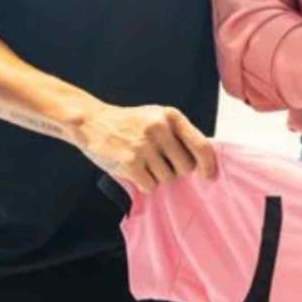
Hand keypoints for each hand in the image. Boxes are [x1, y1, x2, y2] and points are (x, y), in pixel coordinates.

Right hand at [73, 103, 217, 193]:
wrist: (91, 122)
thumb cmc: (130, 124)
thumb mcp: (157, 119)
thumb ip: (179, 135)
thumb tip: (205, 161)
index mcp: (171, 116)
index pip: (201, 145)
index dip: (208, 164)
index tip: (209, 176)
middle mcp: (160, 128)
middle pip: (186, 167)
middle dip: (176, 170)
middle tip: (159, 163)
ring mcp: (144, 145)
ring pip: (167, 178)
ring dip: (157, 177)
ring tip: (143, 162)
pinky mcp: (130, 162)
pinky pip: (150, 185)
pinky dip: (144, 183)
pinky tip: (134, 170)